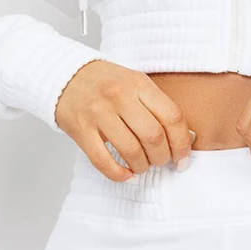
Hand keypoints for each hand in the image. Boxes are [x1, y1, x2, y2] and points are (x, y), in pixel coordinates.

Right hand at [54, 59, 193, 180]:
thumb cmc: (106, 83)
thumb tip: (186, 138)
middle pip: (154, 136)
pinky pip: (102, 160)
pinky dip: (118, 173)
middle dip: (162, 157)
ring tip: (142, 166)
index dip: (182, 143)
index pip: (172, 117)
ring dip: (142, 166)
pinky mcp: (80, 129)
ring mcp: (98, 113)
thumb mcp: (136, 83)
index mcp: (139, 83)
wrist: (65, 74)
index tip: (183, 157)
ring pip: (131, 150)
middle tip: (161, 161)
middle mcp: (120, 96)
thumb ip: (158, 106)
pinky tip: (126, 174)